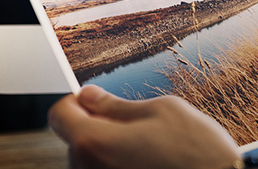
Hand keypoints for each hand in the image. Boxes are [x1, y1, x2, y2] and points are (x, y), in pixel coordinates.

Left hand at [48, 85, 239, 168]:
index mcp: (94, 142)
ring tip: (151, 150)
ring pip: (92, 160)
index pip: (60, 114)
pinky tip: (151, 165)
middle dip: (98, 127)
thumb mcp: (162, 110)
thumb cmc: (197, 150)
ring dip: (111, 150)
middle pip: (76, 140)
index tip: (97, 100)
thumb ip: (117, 104)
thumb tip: (89, 95)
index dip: (78, 101)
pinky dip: (122, 166)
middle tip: (139, 126)